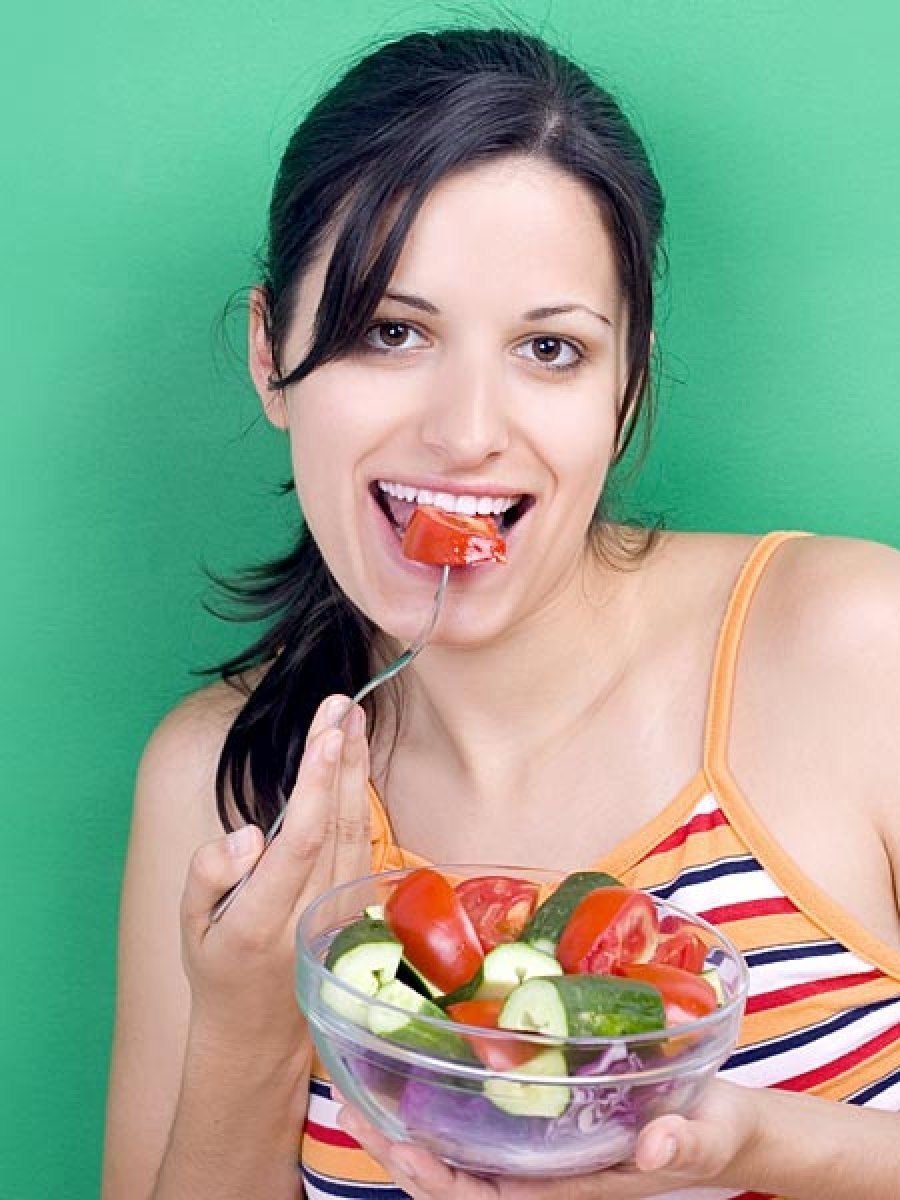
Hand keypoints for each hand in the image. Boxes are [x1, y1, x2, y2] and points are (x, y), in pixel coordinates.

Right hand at [178, 693, 371, 1050]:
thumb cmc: (218, 966)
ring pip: (354, 828)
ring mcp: (341, 913)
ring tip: (351, 716)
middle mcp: (311, 916)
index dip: (316, 783)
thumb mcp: (189, 925)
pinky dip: (360, 795)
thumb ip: (209, 874)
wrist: (259, 1029)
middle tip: (341, 703)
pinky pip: (361, 841)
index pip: (299, 842)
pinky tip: (355, 760)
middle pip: (334, 824)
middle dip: (339, 757)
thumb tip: (247, 833)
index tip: (326, 732)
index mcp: (261, 923)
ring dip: (354, 769)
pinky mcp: (357, 906)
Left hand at [335, 1078, 760, 1197]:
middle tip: (352, 1109)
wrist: (726, 1126)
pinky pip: (485, 1125)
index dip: (441, 1181)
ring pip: (462, 1156)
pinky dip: (444, 1109)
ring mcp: (544, 1149)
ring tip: (361, 1095)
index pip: (492, 1197)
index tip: (403, 1148)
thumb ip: (683, 1142)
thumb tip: (655, 1147)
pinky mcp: (547, 1119)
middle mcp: (548, 1173)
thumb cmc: (718, 1134)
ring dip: (410, 1133)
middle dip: (403, 1155)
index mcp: (574, 1186)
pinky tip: (417, 1077)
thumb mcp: (708, 1136)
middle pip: (458, 1180)